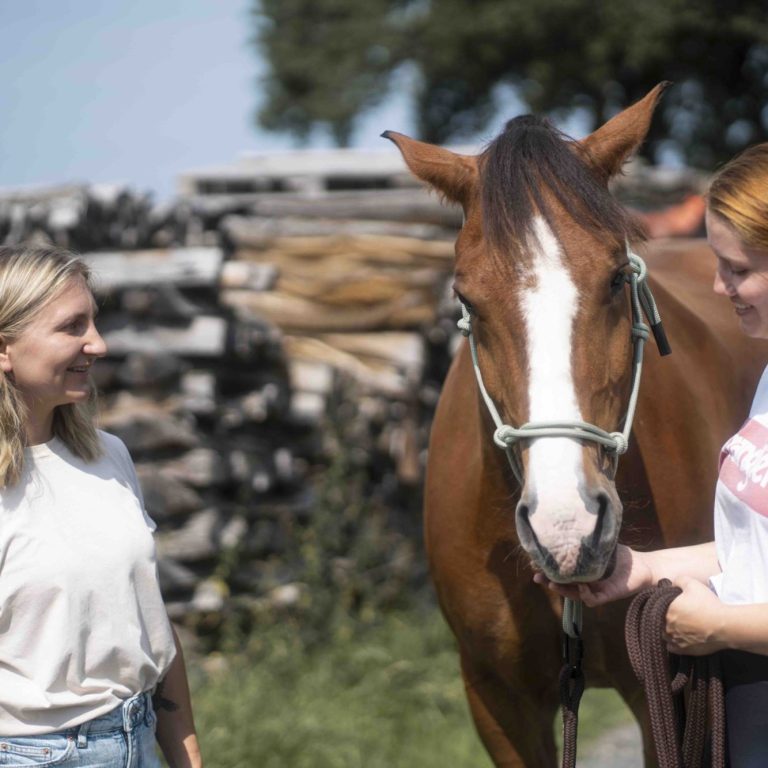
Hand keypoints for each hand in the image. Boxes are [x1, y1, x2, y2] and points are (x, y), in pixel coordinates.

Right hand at [533, 544, 652, 606]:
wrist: (644, 566)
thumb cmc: (622, 556)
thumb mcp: (600, 545)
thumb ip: (587, 540)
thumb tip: (571, 525)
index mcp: (582, 572)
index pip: (562, 572)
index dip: (549, 569)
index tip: (536, 562)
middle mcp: (586, 583)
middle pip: (563, 585)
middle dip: (549, 581)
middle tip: (537, 576)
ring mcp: (595, 591)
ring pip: (574, 595)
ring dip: (562, 591)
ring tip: (552, 583)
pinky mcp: (607, 596)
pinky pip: (591, 600)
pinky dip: (585, 594)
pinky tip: (582, 586)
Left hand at [665, 576, 726, 655]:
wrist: (725, 626)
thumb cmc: (707, 604)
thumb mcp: (692, 584)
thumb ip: (678, 580)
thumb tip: (671, 583)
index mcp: (664, 610)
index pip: (656, 606)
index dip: (662, 603)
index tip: (671, 602)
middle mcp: (666, 627)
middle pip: (659, 620)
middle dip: (665, 616)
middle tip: (676, 613)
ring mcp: (674, 640)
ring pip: (664, 634)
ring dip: (667, 630)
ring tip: (678, 625)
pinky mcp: (683, 651)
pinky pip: (671, 647)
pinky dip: (673, 642)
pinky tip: (680, 637)